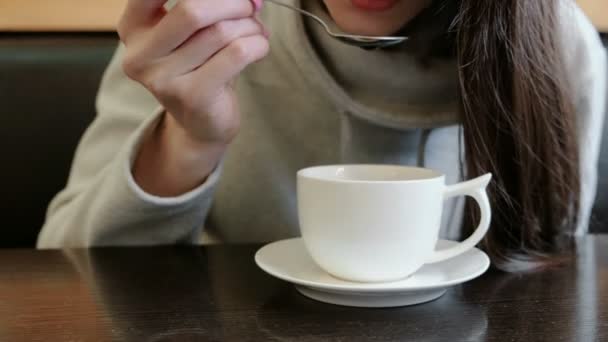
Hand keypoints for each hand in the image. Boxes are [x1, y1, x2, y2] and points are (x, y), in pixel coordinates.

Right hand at [118, 0, 267, 144]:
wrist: (202, 122)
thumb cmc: (200, 67)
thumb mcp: (194, 31)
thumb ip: (209, 5)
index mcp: (133, 28)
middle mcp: (140, 54)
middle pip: (193, 9)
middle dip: (233, 2)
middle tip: (252, 5)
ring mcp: (164, 79)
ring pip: (220, 32)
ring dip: (250, 25)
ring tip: (256, 31)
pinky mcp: (193, 96)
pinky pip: (237, 53)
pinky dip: (258, 43)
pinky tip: (259, 46)